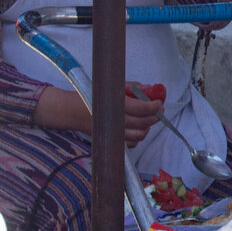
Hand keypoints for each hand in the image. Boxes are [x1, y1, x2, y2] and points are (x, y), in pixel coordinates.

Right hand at [33, 83, 164, 146]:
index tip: (159, 103)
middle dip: (154, 117)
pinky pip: (130, 144)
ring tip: (149, 118)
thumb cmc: (93, 95)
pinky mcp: (110, 140)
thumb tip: (151, 90)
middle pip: (143, 123)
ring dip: (147, 127)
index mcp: (115, 105)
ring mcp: (112, 133)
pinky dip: (137, 137)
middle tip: (159, 110)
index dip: (154, 107)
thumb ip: (133, 88)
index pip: (142, 109)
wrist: (72, 110)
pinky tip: (138, 127)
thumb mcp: (113, 86)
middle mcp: (115, 121)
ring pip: (138, 136)